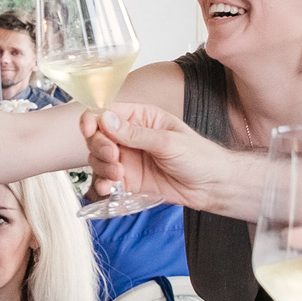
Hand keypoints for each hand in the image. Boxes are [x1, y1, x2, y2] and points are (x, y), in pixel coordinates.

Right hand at [86, 102, 240, 211]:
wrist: (211, 186)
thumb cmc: (198, 156)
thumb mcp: (167, 141)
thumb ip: (135, 134)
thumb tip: (106, 120)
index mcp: (141, 117)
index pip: (107, 112)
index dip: (93, 119)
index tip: (90, 130)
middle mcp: (130, 136)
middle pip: (98, 136)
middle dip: (99, 147)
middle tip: (113, 157)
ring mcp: (128, 158)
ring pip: (98, 159)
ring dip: (102, 167)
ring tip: (118, 175)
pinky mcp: (128, 180)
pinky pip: (106, 180)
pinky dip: (102, 184)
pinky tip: (108, 188)